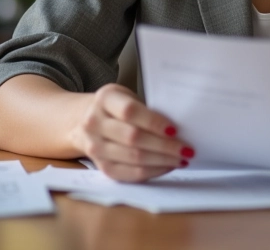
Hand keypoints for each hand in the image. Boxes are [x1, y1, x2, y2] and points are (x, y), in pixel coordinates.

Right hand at [70, 83, 193, 181]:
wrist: (83, 120)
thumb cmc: (115, 106)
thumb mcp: (125, 96)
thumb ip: (145, 108)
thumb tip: (179, 126)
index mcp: (104, 99)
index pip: (130, 112)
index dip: (154, 122)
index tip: (175, 129)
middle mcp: (94, 123)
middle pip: (133, 138)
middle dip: (164, 146)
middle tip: (187, 149)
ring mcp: (94, 147)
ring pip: (133, 158)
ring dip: (162, 161)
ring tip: (181, 159)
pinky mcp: (100, 166)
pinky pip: (128, 174)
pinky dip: (151, 172)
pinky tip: (166, 167)